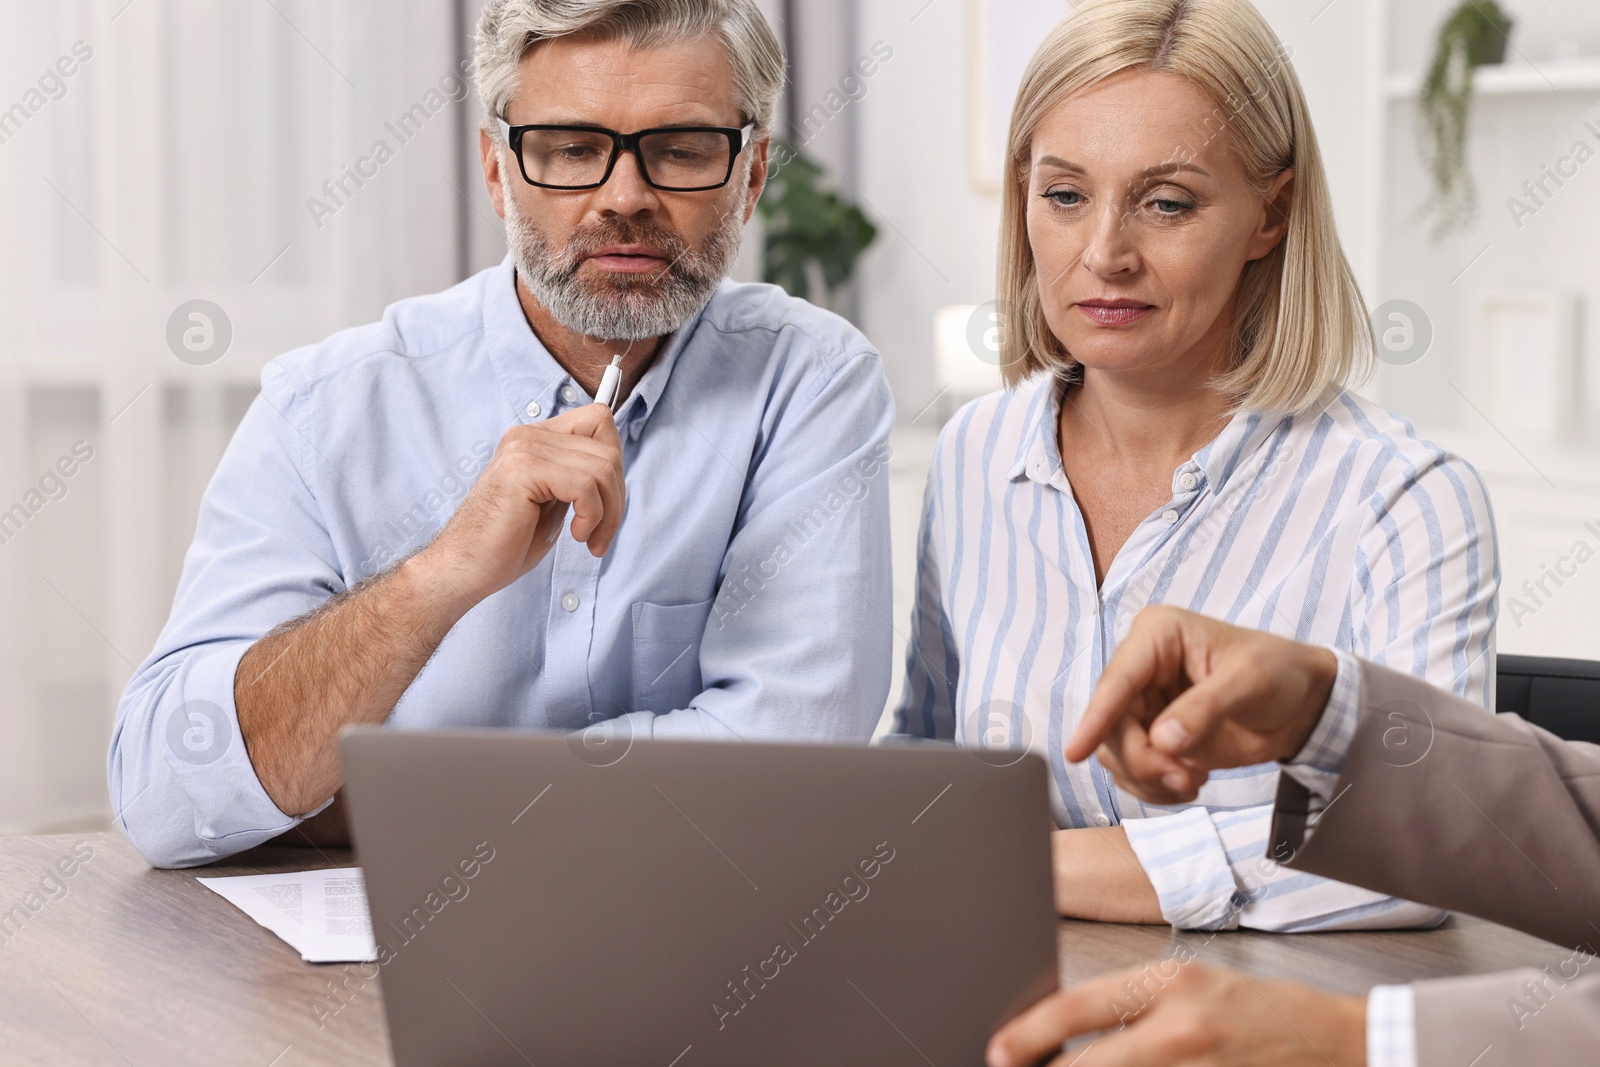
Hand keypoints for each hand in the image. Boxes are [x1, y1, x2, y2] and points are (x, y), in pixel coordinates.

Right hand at [415, 405, 624, 605]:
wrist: (462, 568)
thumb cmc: (506, 544)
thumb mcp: (554, 502)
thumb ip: (579, 477)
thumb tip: (616, 466)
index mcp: (535, 439)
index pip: (598, 422)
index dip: (614, 462)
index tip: (607, 504)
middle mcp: (528, 435)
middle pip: (608, 448)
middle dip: (617, 498)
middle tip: (601, 535)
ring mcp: (523, 449)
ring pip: (603, 467)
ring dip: (608, 513)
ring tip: (589, 539)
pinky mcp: (522, 469)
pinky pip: (585, 485)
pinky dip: (592, 515)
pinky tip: (576, 535)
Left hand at [987, 961, 1365, 1066]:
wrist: (1338, 1040)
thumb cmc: (1256, 1010)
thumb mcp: (1187, 985)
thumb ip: (1127, 1005)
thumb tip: (1060, 1032)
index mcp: (1167, 984)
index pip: (1074, 1009)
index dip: (1026, 1035)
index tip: (996, 1050)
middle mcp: (1179, 1029)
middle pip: (1087, 1065)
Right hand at [1066, 607, 1337, 804]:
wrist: (1303, 704)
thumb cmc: (1279, 672)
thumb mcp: (1248, 681)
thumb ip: (1204, 709)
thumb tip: (1163, 741)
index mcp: (1157, 636)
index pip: (1117, 679)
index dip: (1096, 717)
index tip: (1076, 752)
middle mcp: (1141, 670)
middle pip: (1113, 724)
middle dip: (1144, 760)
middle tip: (1185, 779)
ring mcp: (1144, 705)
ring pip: (1117, 751)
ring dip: (1149, 778)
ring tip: (1194, 781)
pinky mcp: (1153, 738)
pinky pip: (1133, 771)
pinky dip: (1155, 788)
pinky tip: (1189, 784)